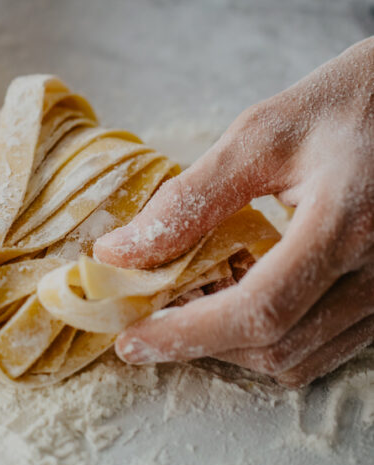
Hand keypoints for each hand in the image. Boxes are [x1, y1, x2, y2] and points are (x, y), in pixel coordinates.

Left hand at [94, 37, 373, 387]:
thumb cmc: (343, 106)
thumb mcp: (260, 136)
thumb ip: (190, 198)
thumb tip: (118, 251)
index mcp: (346, 224)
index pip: (259, 310)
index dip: (188, 334)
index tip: (132, 341)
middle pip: (277, 346)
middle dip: (200, 343)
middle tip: (147, 320)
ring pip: (299, 358)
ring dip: (232, 346)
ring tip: (185, 307)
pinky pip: (322, 344)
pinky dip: (267, 337)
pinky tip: (233, 300)